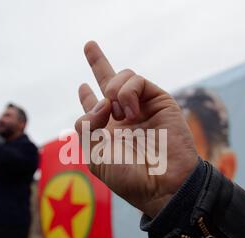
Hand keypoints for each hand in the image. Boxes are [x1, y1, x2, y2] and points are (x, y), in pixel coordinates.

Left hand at [75, 41, 198, 217]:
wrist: (161, 184)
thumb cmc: (128, 176)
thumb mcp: (94, 156)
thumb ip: (86, 125)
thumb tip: (103, 100)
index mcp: (108, 131)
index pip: (95, 108)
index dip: (87, 97)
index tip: (82, 88)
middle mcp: (124, 116)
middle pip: (109, 82)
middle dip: (98, 62)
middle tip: (89, 45)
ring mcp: (142, 107)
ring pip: (122, 77)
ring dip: (112, 90)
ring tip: (117, 112)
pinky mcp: (159, 101)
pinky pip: (137, 81)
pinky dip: (127, 92)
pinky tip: (129, 111)